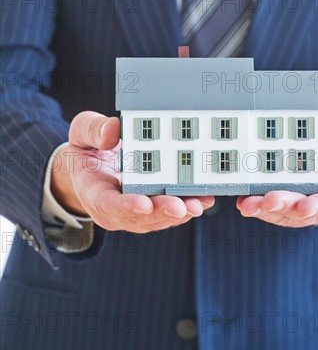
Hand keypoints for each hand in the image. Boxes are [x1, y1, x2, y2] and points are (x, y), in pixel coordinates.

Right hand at [50, 111, 213, 232]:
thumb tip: (114, 130)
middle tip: (181, 207)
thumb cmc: (87, 150)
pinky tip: (204, 199)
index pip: (108, 204)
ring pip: (157, 219)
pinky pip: (168, 213)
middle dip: (162, 212)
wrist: (91, 169)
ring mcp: (134, 214)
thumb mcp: (81, 134)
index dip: (126, 206)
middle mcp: (115, 210)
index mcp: (94, 193)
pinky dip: (187, 207)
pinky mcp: (150, 210)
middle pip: (139, 217)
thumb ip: (93, 130)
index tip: (144, 204)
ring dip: (179, 213)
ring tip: (198, 204)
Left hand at [236, 118, 317, 226]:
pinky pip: (272, 202)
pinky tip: (243, 199)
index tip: (305, 208)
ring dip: (265, 209)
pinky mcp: (289, 194)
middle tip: (268, 202)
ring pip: (284, 212)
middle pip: (302, 211)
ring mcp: (304, 200)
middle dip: (284, 206)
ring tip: (247, 205)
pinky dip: (258, 202)